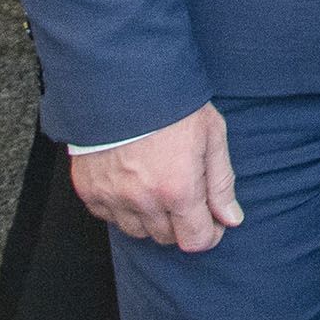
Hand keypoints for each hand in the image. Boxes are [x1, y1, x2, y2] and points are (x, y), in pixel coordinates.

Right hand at [72, 103, 243, 249]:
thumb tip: (231, 218)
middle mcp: (142, 199)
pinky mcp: (88, 190)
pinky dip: (122, 206)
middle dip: (182, 221)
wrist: (120, 78)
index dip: (210, 233)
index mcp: (177, 188)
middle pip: (168, 238)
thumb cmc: (170, 101)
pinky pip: (109, 216)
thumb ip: (221, 182)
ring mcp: (112, 196)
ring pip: (138, 231)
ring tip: (156, 182)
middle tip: (185, 191)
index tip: (212, 219)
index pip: (196, 241)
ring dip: (151, 217)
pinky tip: (131, 180)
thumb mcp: (211, 134)